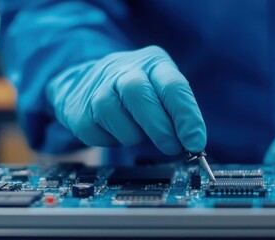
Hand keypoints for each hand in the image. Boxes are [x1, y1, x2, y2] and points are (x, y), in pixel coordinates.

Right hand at [46, 46, 205, 154]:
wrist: (84, 82)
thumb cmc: (136, 91)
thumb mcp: (162, 89)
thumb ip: (178, 112)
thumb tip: (193, 143)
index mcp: (153, 63)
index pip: (172, 86)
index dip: (186, 116)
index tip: (195, 142)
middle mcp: (123, 70)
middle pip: (140, 95)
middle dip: (160, 128)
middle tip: (173, 147)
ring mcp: (97, 88)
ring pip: (116, 116)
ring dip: (132, 135)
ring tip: (136, 133)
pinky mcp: (79, 111)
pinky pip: (98, 134)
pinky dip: (111, 140)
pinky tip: (114, 131)